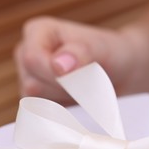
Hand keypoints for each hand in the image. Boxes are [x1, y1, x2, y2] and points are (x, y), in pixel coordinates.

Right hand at [14, 0, 148, 104]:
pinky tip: (80, 103)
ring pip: (36, 104)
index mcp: (37, 32)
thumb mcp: (101, 48)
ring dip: (66, 102)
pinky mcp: (36, 100)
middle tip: (90, 80)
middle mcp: (26, 54)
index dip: (57, 75)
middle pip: (33, 85)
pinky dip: (64, 114)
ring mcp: (29, 79)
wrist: (122, 72)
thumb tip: (58, 66)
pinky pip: (42, 117)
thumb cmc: (111, 53)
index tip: (85, 75)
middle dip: (66, 89)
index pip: (32, 60)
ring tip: (86, 88)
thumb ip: (80, 53)